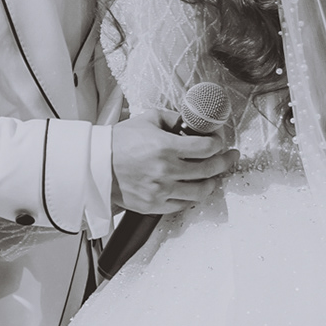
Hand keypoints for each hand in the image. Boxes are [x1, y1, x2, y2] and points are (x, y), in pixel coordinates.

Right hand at [110, 109, 239, 213]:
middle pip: (209, 170)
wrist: (94, 164)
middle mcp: (165, 171)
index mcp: (165, 147)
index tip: (220, 141)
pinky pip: (182, 205)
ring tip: (215, 176)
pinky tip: (194, 188)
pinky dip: (192, 197)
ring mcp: (160, 191)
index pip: (207, 147)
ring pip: (200, 192)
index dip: (219, 143)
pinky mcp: (153, 205)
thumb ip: (174, 119)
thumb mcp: (149, 119)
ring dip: (212, 182)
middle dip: (226, 162)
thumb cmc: (119, 141)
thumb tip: (194, 123)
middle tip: (232, 156)